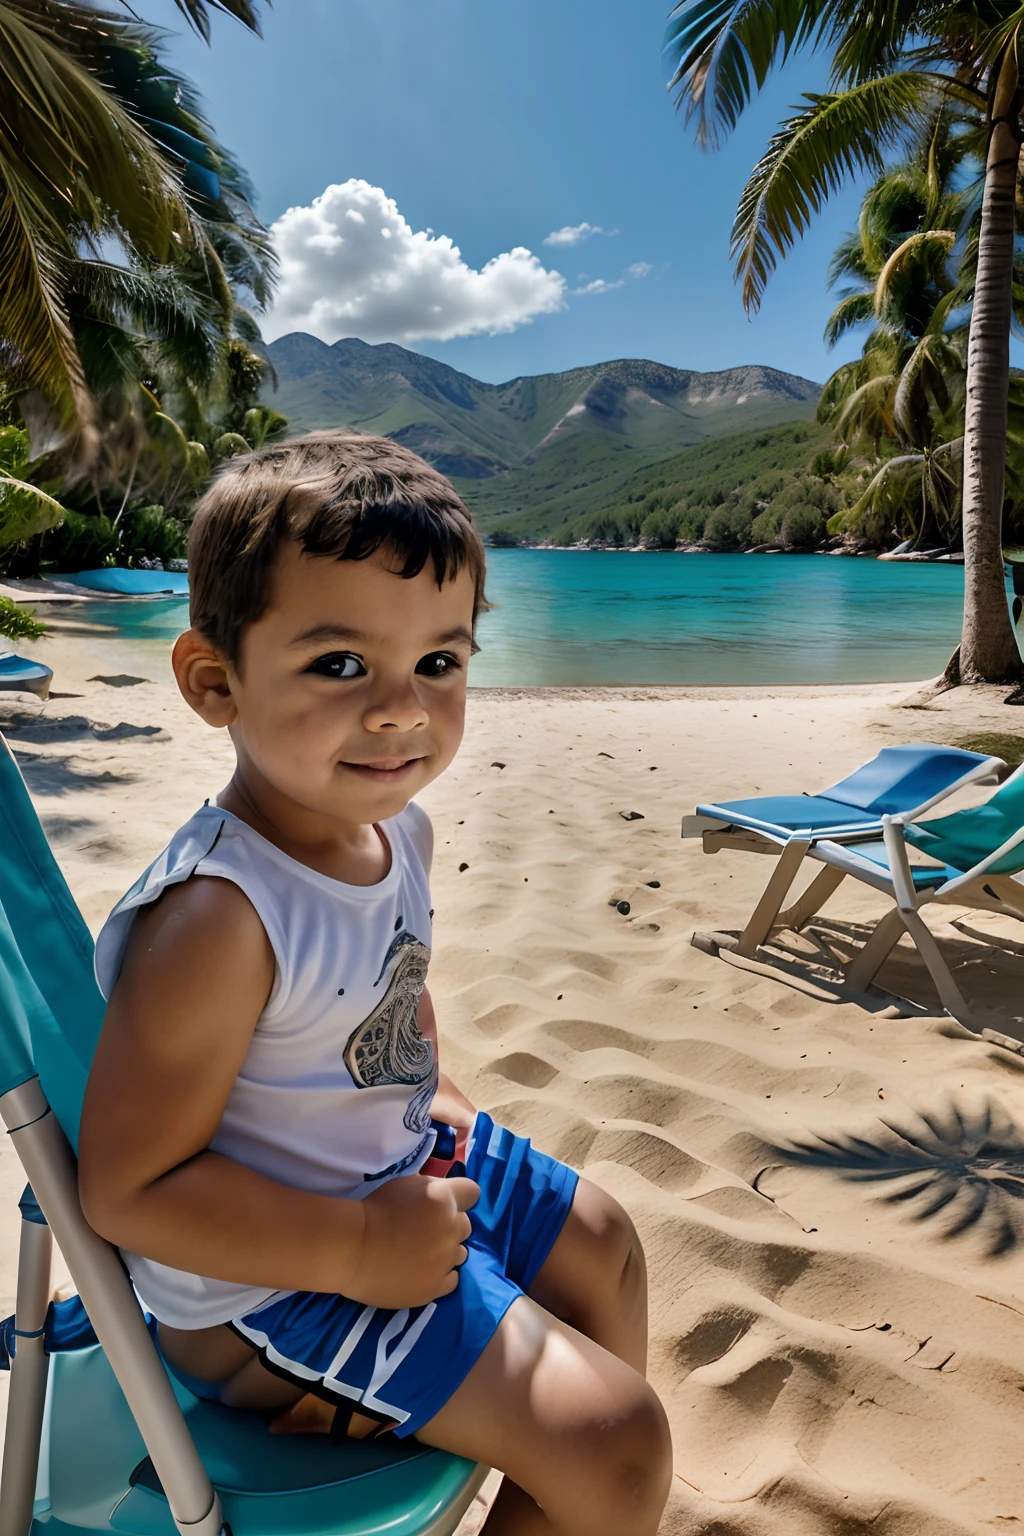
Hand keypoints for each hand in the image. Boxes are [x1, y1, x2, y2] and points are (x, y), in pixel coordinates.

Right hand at [348, 1175, 478, 1307]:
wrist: (350, 1248)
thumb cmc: (372, 1209)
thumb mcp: (405, 1185)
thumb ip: (430, 1188)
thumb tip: (442, 1194)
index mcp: (444, 1199)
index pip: (473, 1193)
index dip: (461, 1197)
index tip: (446, 1203)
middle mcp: (450, 1229)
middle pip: (466, 1226)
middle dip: (450, 1225)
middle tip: (426, 1230)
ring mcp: (444, 1261)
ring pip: (460, 1254)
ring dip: (446, 1251)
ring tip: (422, 1254)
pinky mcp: (434, 1287)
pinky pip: (452, 1279)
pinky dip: (441, 1275)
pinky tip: (422, 1271)